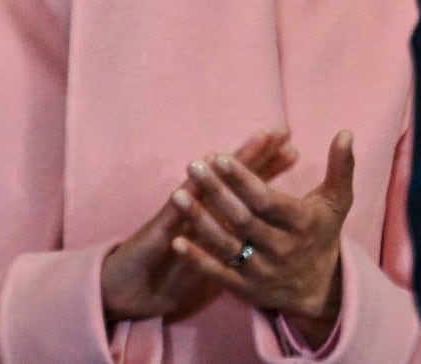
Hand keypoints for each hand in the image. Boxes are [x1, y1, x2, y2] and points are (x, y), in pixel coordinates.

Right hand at [100, 128, 296, 323]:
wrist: (128, 287)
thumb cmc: (170, 274)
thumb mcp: (208, 258)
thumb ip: (231, 240)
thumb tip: (261, 227)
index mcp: (215, 218)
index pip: (248, 189)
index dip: (269, 169)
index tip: (292, 147)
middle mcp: (198, 210)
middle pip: (231, 179)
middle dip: (255, 157)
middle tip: (279, 131)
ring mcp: (177, 218)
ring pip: (203, 190)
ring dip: (219, 170)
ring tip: (237, 149)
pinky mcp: (157, 236)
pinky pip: (171, 220)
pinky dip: (180, 204)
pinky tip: (186, 188)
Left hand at [169, 131, 354, 347]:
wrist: (320, 290)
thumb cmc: (322, 234)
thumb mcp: (336, 202)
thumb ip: (340, 167)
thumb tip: (346, 132)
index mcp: (303, 224)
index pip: (268, 201)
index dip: (243, 179)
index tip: (220, 157)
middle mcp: (282, 249)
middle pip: (243, 219)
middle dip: (216, 191)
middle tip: (193, 165)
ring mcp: (262, 271)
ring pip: (227, 245)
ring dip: (200, 221)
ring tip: (177, 195)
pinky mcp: (246, 289)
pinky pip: (218, 274)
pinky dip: (197, 259)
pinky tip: (176, 240)